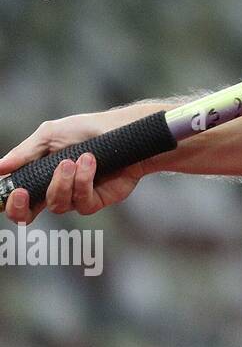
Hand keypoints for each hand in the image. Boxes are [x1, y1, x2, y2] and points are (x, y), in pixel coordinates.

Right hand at [1, 108, 154, 223]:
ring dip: (61, 183)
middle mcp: (54, 189)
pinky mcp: (96, 201)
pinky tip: (90, 163)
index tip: (12, 191)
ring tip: (74, 160)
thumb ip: (25, 153)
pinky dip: (83, 181)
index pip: (16, 196)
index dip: (8, 201)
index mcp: (38, 175)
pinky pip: (82, 203)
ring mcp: (75, 197)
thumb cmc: (87, 130)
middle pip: (26, 215)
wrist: (124, 131)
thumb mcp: (51, 135)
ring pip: (56, 205)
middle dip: (19, 208)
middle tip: (22, 192)